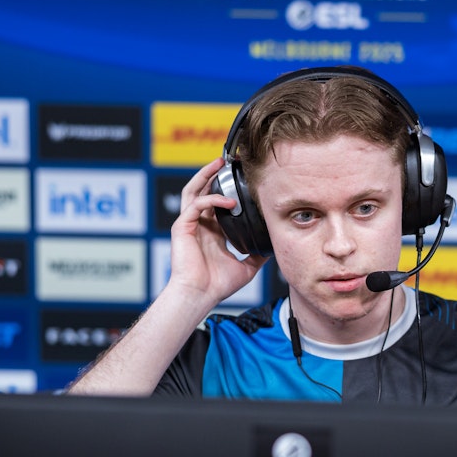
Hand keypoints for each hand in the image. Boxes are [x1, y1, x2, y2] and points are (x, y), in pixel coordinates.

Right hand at [167, 157, 265, 302]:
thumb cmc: (217, 285)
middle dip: (213, 174)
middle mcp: (199, 224)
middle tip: (228, 161)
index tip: (243, 179)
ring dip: (205, 175)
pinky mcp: (182, 227)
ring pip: (193, 190)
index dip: (229, 189)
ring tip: (219, 163)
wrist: (200, 295)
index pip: (217, 203)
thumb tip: (274, 247)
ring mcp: (189, 224)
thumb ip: (258, 255)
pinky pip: (196, 205)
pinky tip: (228, 201)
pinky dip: (212, 199)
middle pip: (202, 190)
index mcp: (212, 232)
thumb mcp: (246, 267)